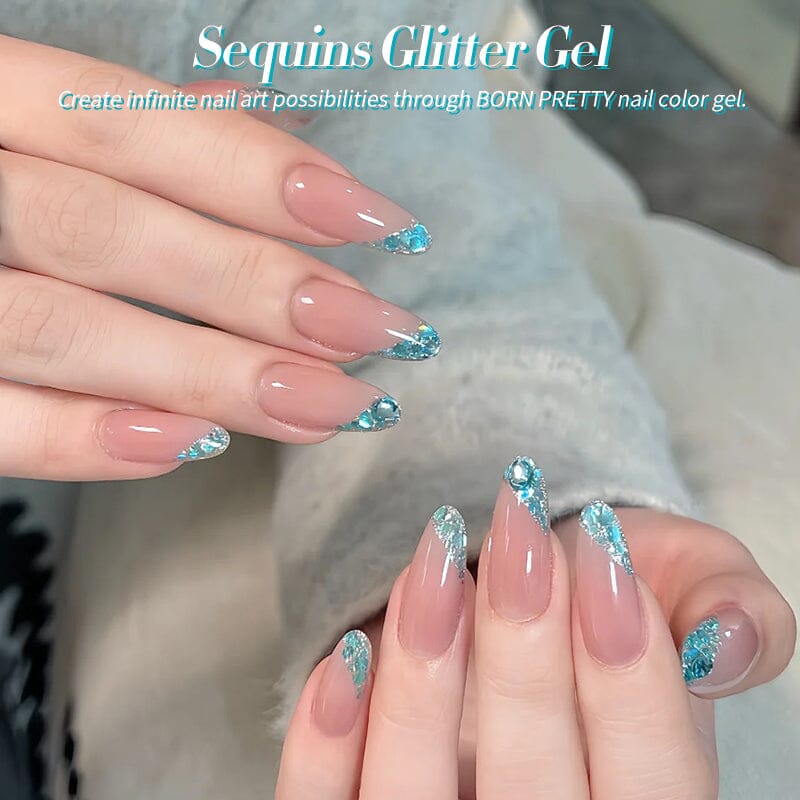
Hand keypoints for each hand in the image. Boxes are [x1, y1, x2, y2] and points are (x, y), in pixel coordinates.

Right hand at [0, 36, 435, 480]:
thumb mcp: (20, 118)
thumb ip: (122, 127)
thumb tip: (254, 115)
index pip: (132, 125)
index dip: (262, 173)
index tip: (378, 223)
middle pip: (112, 232)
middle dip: (259, 285)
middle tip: (378, 332)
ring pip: (63, 329)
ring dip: (211, 374)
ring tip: (330, 404)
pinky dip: (87, 437)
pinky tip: (192, 446)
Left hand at [275, 458, 794, 797]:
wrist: (523, 599)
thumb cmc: (610, 598)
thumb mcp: (693, 587)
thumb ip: (735, 613)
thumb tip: (727, 637)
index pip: (652, 788)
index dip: (633, 681)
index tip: (607, 562)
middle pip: (533, 791)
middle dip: (523, 652)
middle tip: (518, 537)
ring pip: (415, 798)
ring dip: (420, 678)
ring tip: (435, 562)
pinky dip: (325, 742)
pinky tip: (346, 653)